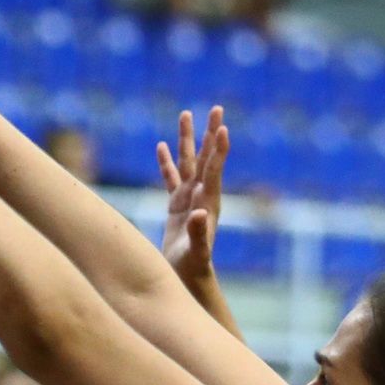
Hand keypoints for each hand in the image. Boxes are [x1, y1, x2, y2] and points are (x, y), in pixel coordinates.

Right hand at [158, 106, 228, 281]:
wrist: (188, 276)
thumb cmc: (193, 265)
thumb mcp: (196, 250)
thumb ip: (198, 232)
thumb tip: (198, 213)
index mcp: (208, 201)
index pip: (214, 170)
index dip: (218, 149)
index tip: (222, 127)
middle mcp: (201, 194)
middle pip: (205, 157)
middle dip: (208, 133)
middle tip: (216, 108)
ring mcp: (188, 198)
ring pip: (187, 162)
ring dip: (186, 139)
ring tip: (186, 114)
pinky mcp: (176, 205)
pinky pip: (170, 178)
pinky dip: (166, 162)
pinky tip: (162, 146)